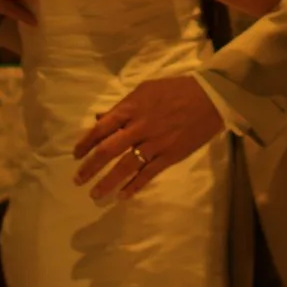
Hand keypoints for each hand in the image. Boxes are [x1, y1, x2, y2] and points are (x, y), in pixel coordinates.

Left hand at [74, 74, 224, 199]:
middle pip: (108, 151)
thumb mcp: (145, 90)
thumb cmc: (175, 90)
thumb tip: (100, 119)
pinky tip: (123, 196)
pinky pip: (148, 174)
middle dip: (90, 167)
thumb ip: (122, 106)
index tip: (76, 155)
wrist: (210, 98)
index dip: (85, 143)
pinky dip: (134, 186)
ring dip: (108, 182)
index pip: (101, 128)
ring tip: (95, 195)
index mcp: (131, 108)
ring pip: (125, 167)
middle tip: (77, 180)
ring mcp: (154, 144)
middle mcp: (139, 127)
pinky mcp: (169, 156)